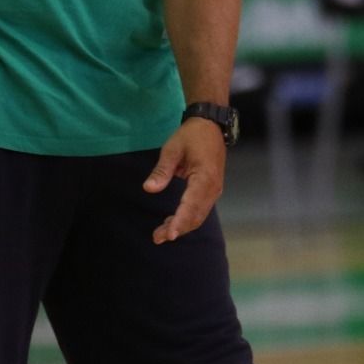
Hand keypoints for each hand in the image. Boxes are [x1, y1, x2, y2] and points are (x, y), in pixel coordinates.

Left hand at [143, 118, 226, 243]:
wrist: (210, 126)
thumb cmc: (191, 135)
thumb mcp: (172, 149)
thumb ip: (161, 170)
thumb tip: (148, 189)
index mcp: (204, 177)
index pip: (191, 205)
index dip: (180, 221)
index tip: (169, 234)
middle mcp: (213, 188)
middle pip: (196, 216)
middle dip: (177, 228)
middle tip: (157, 237)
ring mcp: (214, 190)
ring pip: (198, 216)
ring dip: (181, 226)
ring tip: (160, 234)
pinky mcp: (212, 190)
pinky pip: (200, 210)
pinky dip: (187, 219)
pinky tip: (171, 222)